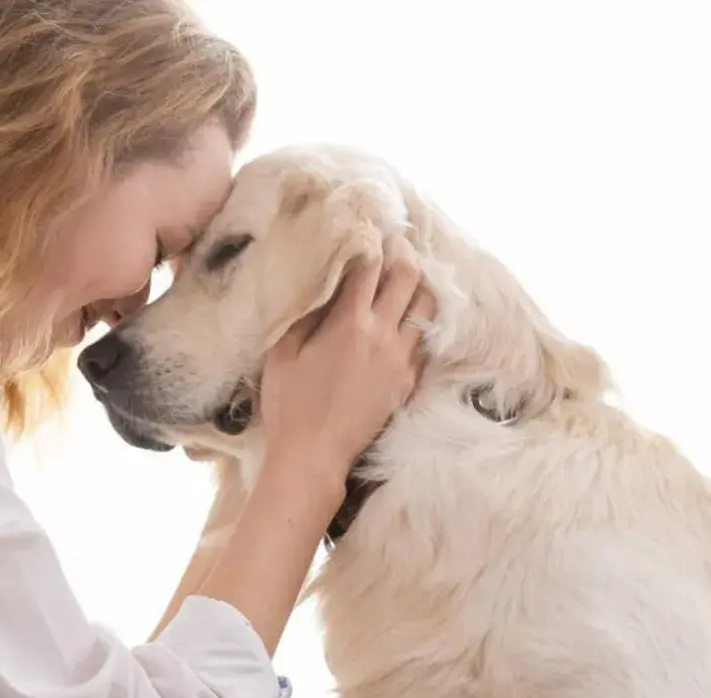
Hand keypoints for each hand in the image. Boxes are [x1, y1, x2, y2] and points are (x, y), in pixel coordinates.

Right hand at [259, 240, 436, 496]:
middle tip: (396, 242)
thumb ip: (303, 313)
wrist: (314, 455)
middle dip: (403, 253)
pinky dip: (420, 322)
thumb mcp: (283, 352)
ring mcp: (401, 360)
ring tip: (409, 275)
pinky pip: (425, 342)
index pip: (369, 267)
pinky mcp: (408, 383)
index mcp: (349, 323)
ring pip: (427, 308)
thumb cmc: (289, 404)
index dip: (370, 242)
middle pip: (408, 278)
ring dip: (419, 286)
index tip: (368, 228)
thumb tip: (319, 283)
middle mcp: (382, 336)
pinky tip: (410, 318)